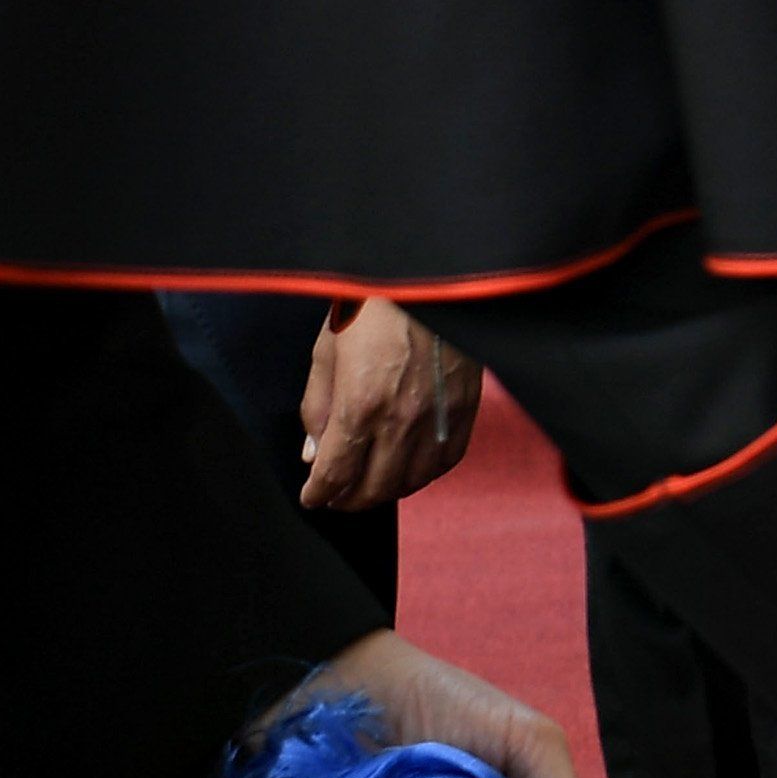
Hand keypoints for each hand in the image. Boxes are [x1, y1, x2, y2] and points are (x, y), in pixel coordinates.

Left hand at [298, 302, 480, 513]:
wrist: (431, 278)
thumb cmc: (373, 306)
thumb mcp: (327, 351)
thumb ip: (318, 407)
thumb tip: (314, 452)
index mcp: (361, 404)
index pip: (336, 473)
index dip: (319, 493)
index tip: (312, 497)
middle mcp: (402, 420)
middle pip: (374, 488)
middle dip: (348, 499)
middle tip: (336, 497)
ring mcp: (438, 418)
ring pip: (412, 481)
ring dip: (386, 490)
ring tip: (370, 485)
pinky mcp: (465, 409)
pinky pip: (446, 461)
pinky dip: (424, 474)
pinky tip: (409, 468)